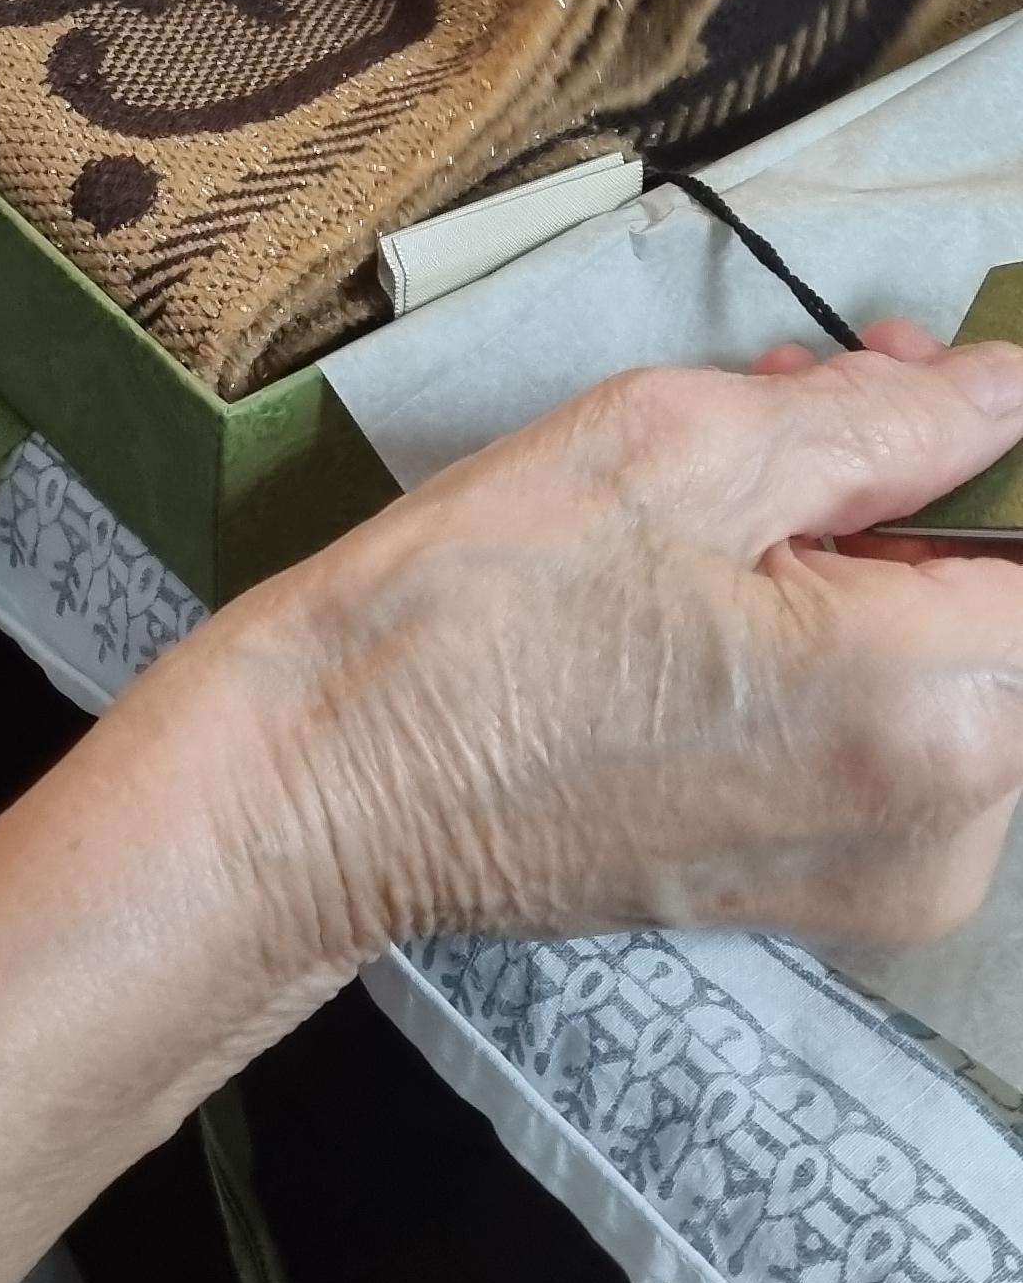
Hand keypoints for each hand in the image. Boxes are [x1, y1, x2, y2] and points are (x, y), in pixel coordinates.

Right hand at [198, 335, 1022, 951]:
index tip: (917, 386)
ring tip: (757, 476)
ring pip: (967, 676)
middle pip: (1011, 617)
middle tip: (829, 390)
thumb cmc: (476, 616)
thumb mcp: (674, 450)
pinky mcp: (830, 896)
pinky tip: (748, 575)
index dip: (999, 454)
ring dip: (896, 559)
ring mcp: (892, 878)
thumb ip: (879, 421)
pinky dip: (860, 647)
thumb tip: (1002, 393)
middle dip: (940, 491)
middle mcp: (944, 821)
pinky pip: (908, 744)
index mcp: (921, 708)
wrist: (328, 789)